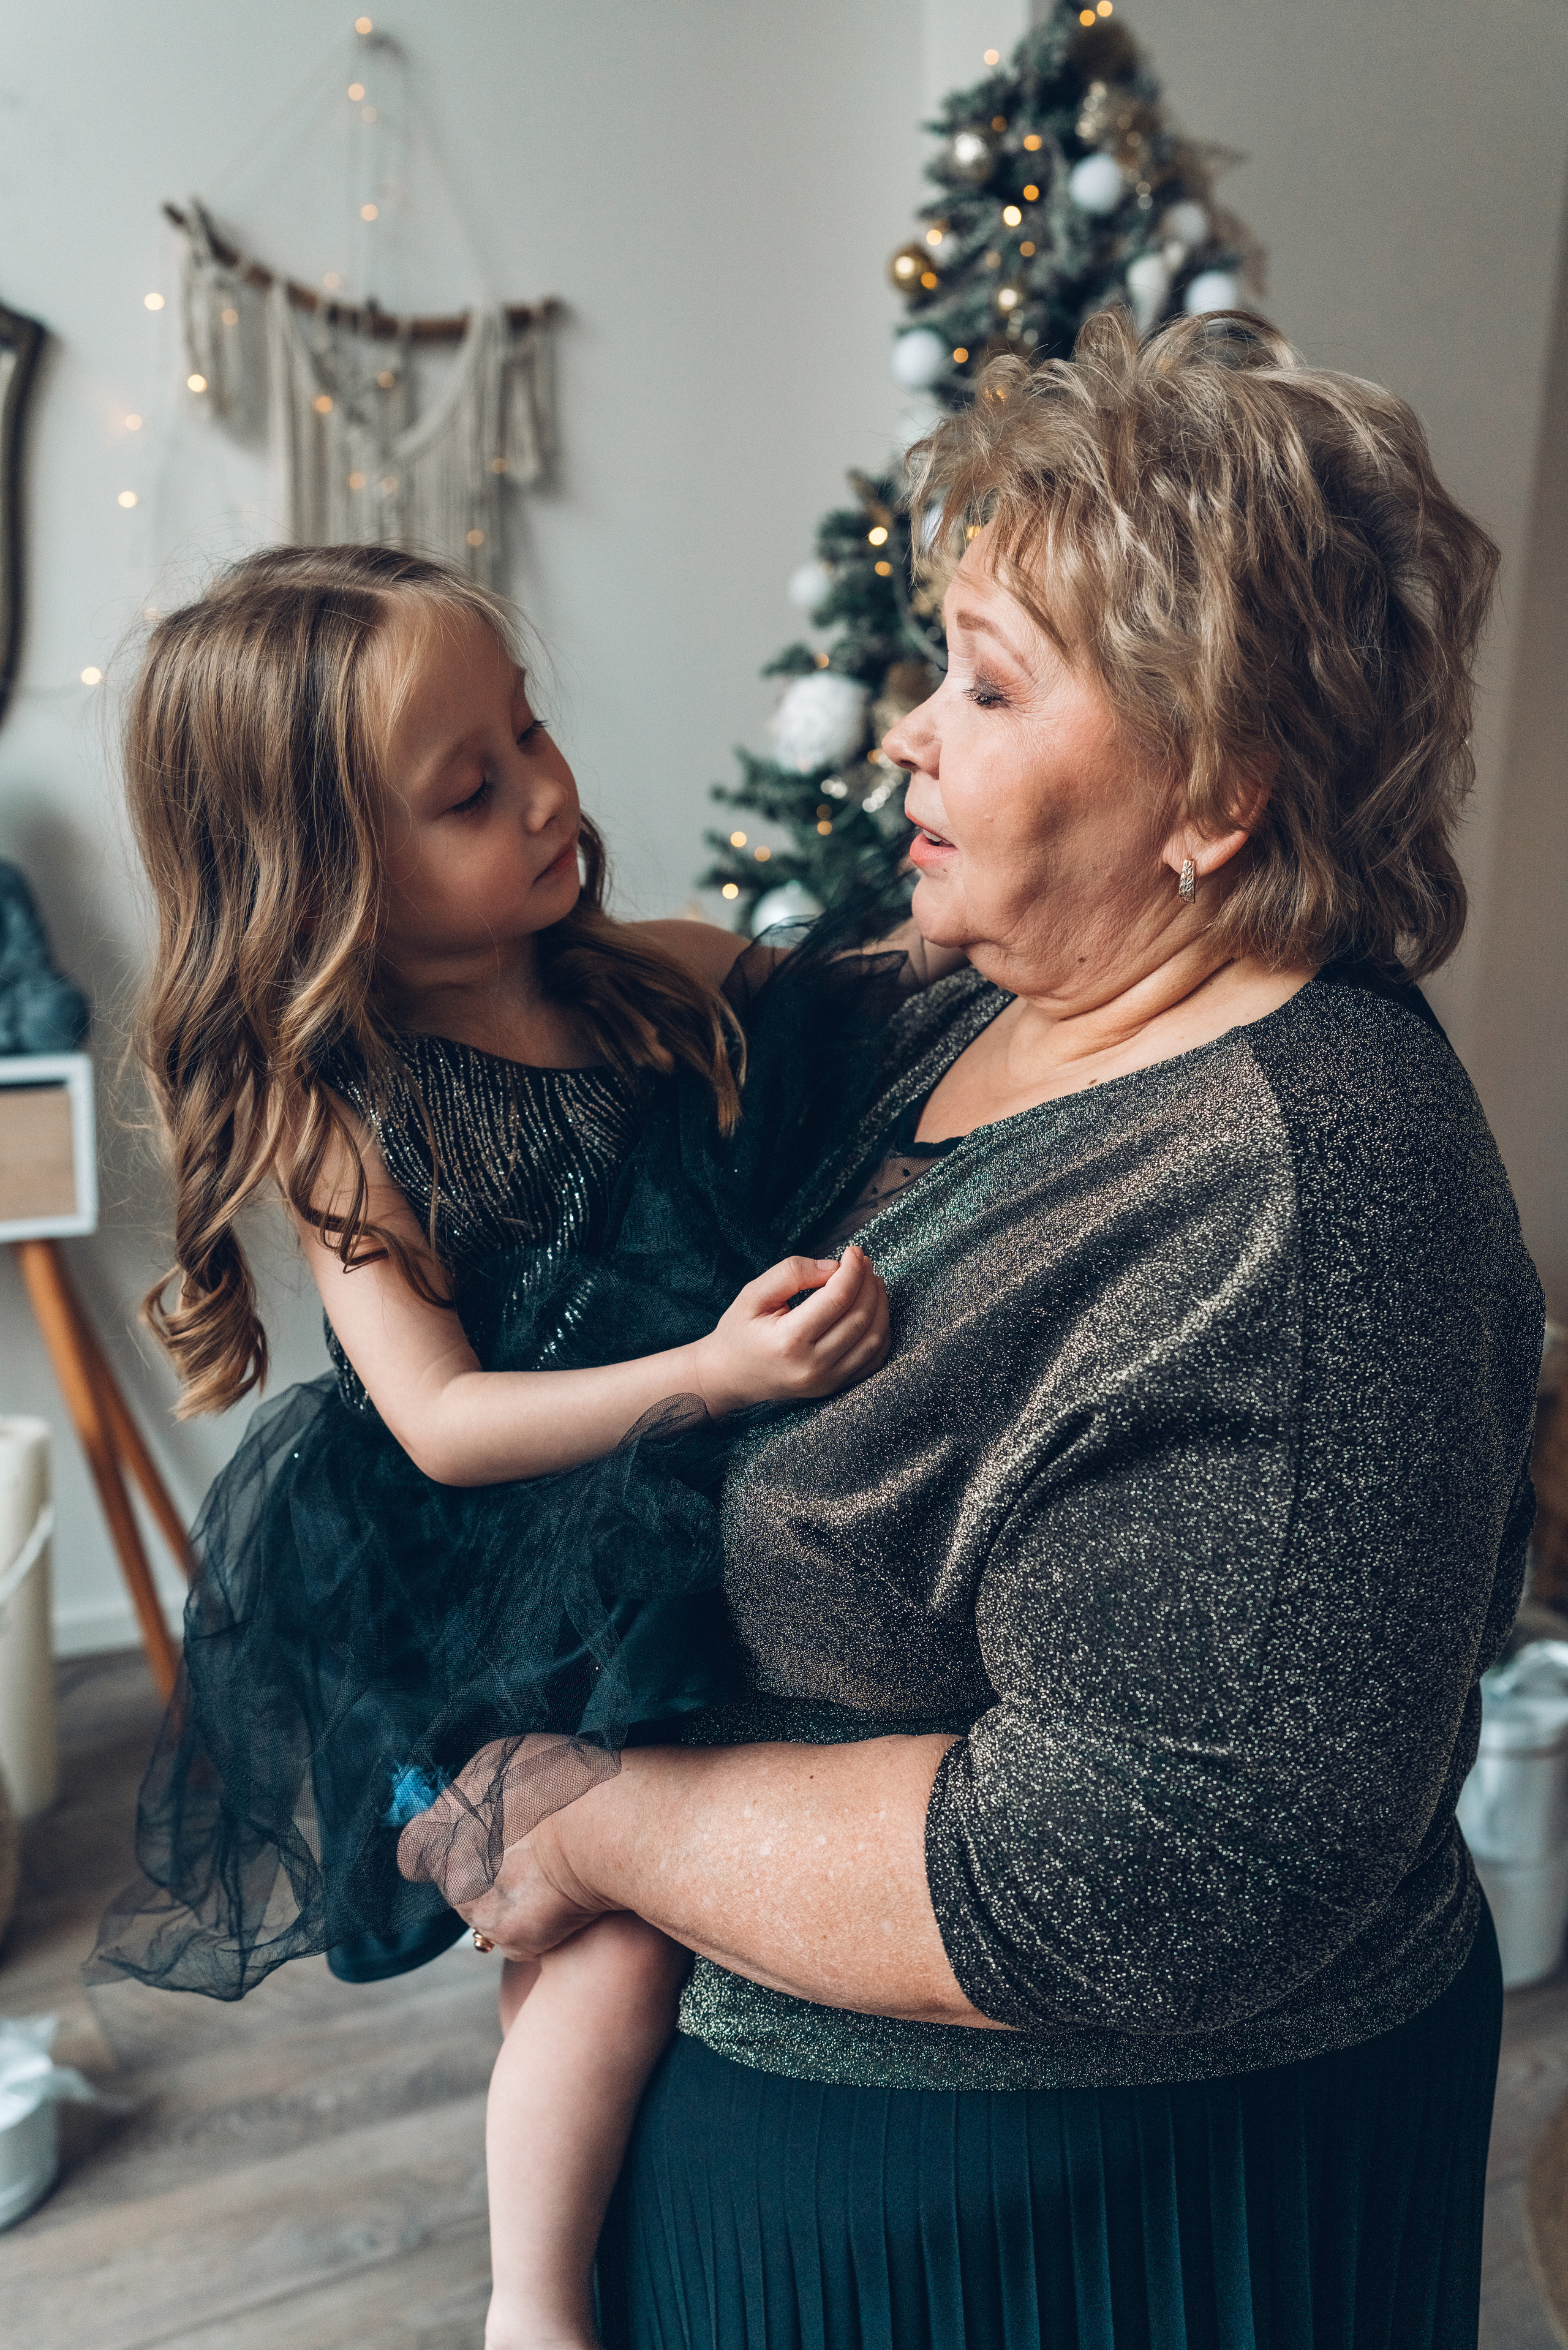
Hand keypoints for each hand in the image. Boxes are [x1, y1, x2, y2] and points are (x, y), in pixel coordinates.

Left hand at [398, 1754, 604, 1961]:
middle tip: (523, 1846)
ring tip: (547, 1868)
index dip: (432, 1845)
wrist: (605, 1827)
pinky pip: (516, 1931)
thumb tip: (454, 1806)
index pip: (414, 1852)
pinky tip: (562, 1894)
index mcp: (441, 1835)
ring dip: (506, 1892)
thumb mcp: (498, 1762)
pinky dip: (535, 1918)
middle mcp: (452, 1881)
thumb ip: (465, 1793)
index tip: (452, 1841)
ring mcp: (482, 1915)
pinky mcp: (515, 1942)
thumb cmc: (559, 1782)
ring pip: (484, 1908)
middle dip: (479, 1866)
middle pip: (454, 1880)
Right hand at [689, 1244, 889, 1416]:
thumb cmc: (739, 1332)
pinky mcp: (834, 1387)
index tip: (853, 1251)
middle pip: (860, 1317)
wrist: (729, 1377)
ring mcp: (827, 1381)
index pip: (837, 1298)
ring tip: (871, 1282)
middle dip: (869, 1283)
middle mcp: (812, 1365)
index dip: (852, 1270)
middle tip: (864, 1262)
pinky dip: (881, 1331)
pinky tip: (873, 1310)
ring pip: (874, 1339)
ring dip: (880, 1305)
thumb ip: (791, 1273)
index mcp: (789, 1340)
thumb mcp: (753, 1294)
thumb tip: (833, 1266)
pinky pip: (873, 1360)